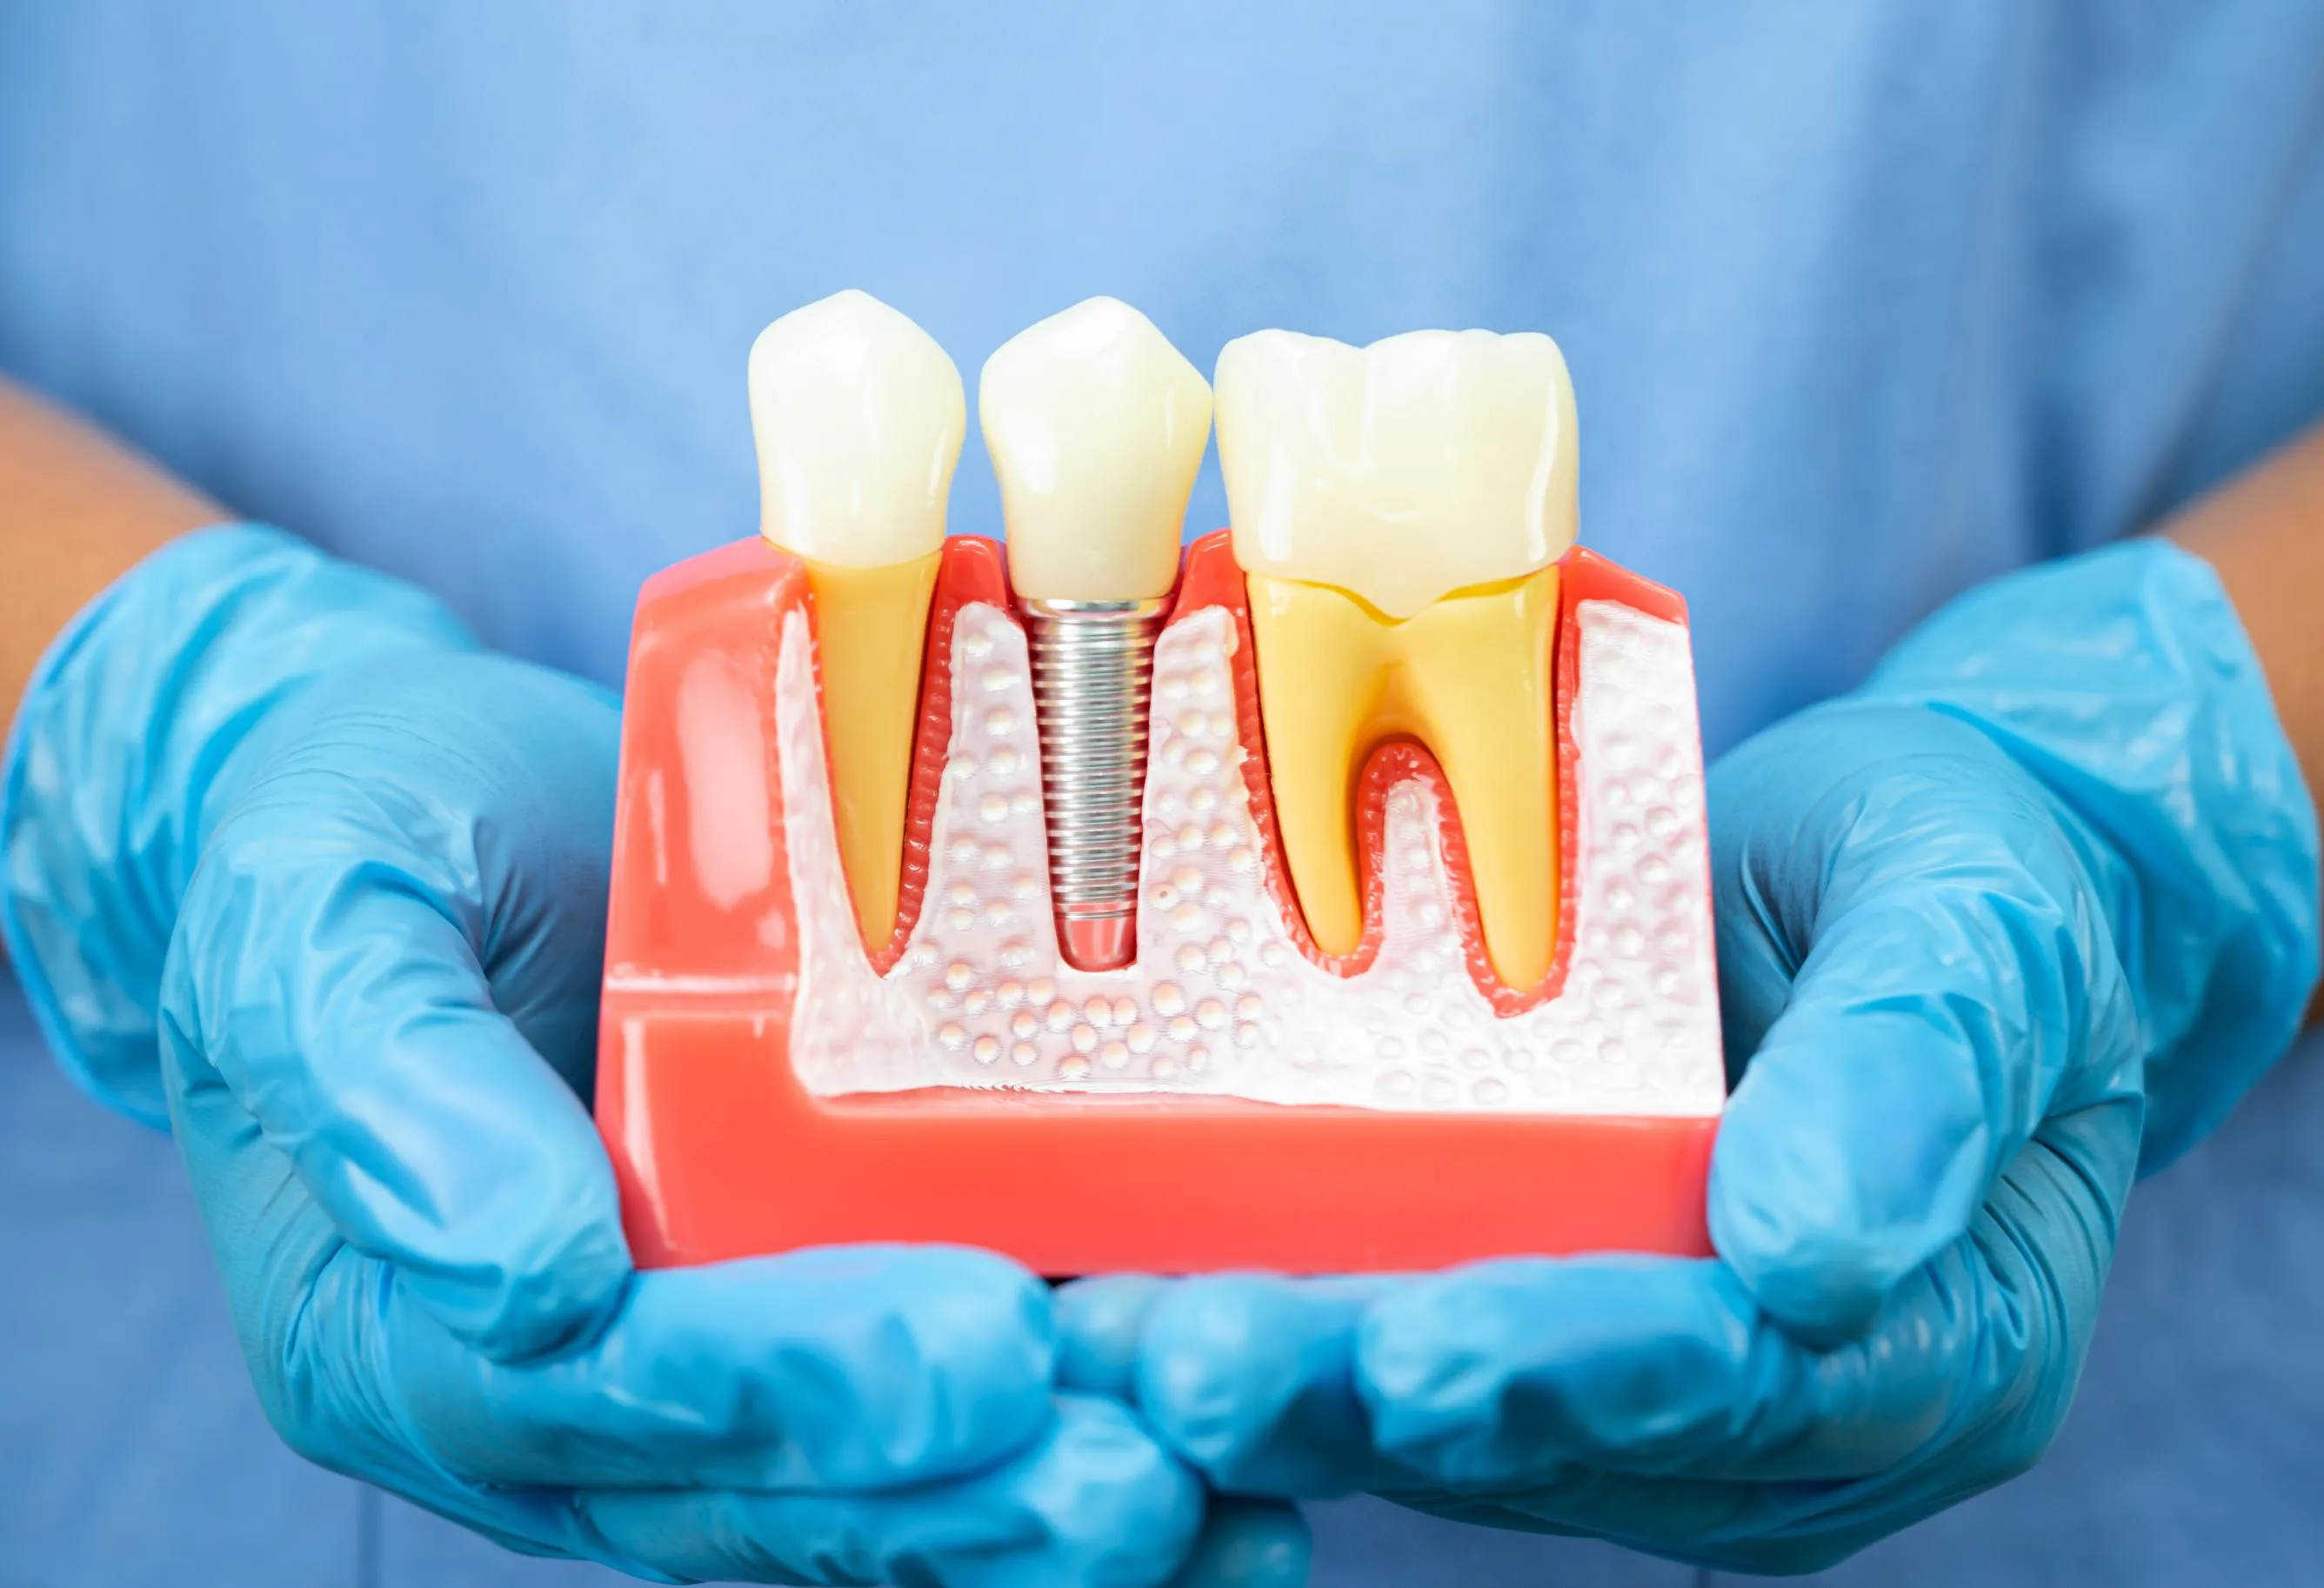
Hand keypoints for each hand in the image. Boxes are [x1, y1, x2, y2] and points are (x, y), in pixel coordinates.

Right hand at [4, 526, 1307, 1585]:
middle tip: (1147, 1474)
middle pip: (765, 1488)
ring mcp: (686, 1369)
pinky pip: (917, 1422)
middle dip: (960, 1489)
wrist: (426, 799)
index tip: (988, 1347)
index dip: (802, 1382)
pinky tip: (1218, 1467)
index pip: (617, 1392)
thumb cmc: (352, 834)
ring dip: (1032, 1509)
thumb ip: (381, 1071)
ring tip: (1223, 1506)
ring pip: (862, 1493)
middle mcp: (557, 1399)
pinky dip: (1048, 1446)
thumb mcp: (310, 906)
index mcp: (408, 1332)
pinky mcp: (794, 1306)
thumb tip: (517, 1275)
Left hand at [1059, 539, 2319, 1570]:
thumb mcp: (1982, 921)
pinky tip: (1147, 1286)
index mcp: (1946, 1341)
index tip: (1422, 1354)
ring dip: (1296, 1382)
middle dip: (1373, 1396)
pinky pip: (1420, 1348)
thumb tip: (1815, 1256)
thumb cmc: (1978, 885)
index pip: (1745, 1380)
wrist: (1923, 878)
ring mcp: (1668, 1393)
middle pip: (1569, 1429)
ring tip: (1128, 1336)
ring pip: (1464, 1419)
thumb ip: (1918, 1069)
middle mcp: (1796, 1415)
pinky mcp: (1558, 1333)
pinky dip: (1295, 1320)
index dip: (1576, 1367)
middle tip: (1200, 1364)